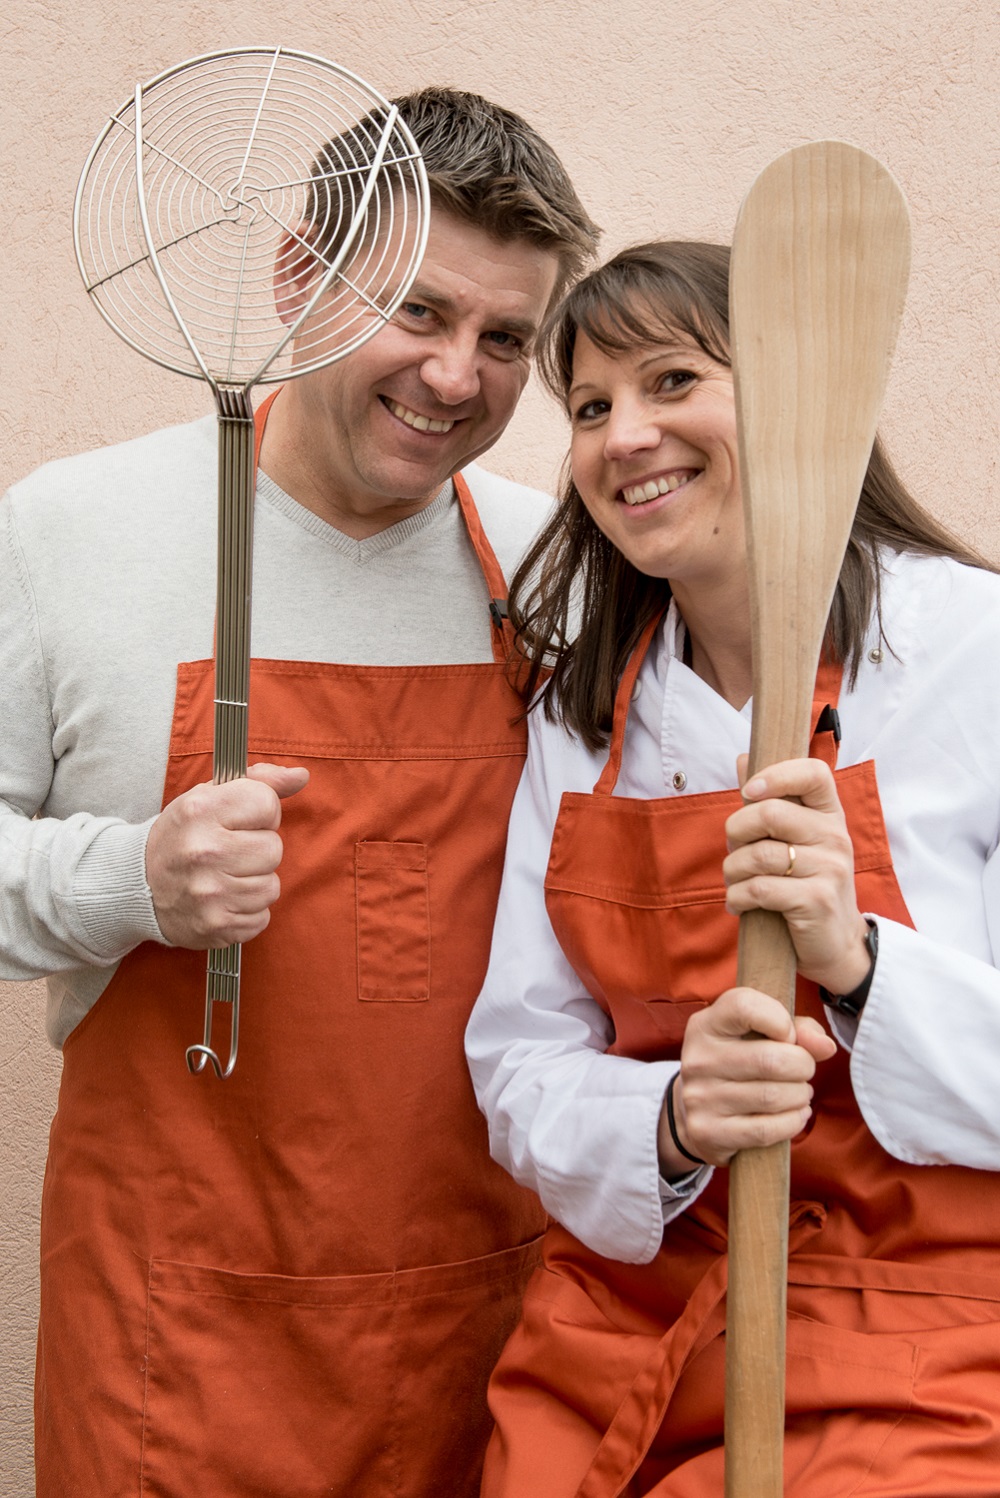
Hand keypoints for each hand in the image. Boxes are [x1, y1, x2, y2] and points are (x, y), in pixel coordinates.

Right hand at [145, 763, 308, 948]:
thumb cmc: (183, 836)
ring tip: (225, 876)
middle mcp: (203, 851)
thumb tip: (301, 776)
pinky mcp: (215, 926)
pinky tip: (224, 899)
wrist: (139, 885)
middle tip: (231, 852)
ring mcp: (209, 893)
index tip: (241, 820)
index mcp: (200, 811)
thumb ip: (258, 781)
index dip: (260, 813)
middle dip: (258, 849)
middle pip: (274, 849)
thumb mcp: (209, 797)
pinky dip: (248, 911)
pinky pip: (262, 917)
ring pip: (271, 886)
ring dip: (254, 882)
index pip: (267, 804)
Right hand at [657, 987, 836, 1172]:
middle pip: (772, 1060)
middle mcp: (698, 1059)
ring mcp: (701, 1098)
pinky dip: (793, 1121)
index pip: (744, 1005)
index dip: (779, 1019)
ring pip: (774, 1096)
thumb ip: (798, 1029)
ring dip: (800, 1095)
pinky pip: (767, 1129)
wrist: (697, 1112)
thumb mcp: (760, 1035)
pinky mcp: (709, 1132)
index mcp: (706, 1025)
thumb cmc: (740, 1062)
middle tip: (804, 1070)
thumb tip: (825, 1046)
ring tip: (799, 1092)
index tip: (788, 1034)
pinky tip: (796, 1113)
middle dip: (803, 1065)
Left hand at [722, 755, 871, 994]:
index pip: (813, 773)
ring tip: (736, 882)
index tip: (750, 791)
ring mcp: (829, 869)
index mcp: (830, 815)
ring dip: (733, 871)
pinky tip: (739, 904)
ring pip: (757, 855)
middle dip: (736, 832)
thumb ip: (770, 800)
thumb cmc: (807, 884)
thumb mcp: (795, 840)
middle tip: (735, 850)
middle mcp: (835, 837)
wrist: (836, 943)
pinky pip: (759, 888)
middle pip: (769, 813)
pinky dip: (737, 897)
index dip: (775, 774)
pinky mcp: (816, 900)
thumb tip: (743, 758)